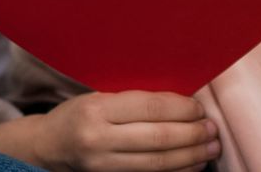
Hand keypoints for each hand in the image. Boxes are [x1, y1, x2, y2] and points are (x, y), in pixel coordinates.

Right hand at [0, 90, 219, 171]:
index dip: (181, 108)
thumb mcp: (98, 96)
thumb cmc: (77, 114)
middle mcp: (99, 137)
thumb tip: (180, 101)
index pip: (150, 107)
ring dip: (191, 155)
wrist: (48, 145)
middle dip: (192, 134)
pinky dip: (177, 170)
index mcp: (97, 107)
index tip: (199, 108)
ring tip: (211, 148)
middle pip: (158, 138)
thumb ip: (133, 100)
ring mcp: (104, 163)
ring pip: (158, 162)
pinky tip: (193, 164)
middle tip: (212, 130)